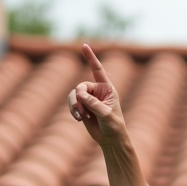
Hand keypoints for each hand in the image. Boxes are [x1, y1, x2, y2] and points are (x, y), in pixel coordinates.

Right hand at [67, 43, 146, 185]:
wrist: (111, 139)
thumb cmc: (114, 127)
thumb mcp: (106, 115)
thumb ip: (94, 104)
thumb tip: (81, 95)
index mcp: (107, 89)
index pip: (97, 70)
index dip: (91, 58)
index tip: (84, 46)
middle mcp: (97, 91)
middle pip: (81, 86)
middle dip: (79, 98)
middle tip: (82, 111)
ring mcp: (89, 99)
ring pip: (74, 94)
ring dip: (75, 106)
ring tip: (80, 117)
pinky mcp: (83, 107)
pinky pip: (72, 103)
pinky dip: (73, 110)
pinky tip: (79, 119)